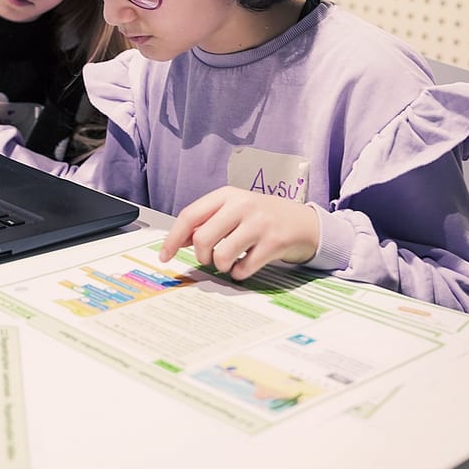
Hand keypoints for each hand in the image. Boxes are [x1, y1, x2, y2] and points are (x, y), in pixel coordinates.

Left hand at [158, 186, 319, 279]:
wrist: (303, 221)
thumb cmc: (261, 216)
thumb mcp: (233, 210)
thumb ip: (207, 221)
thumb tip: (179, 240)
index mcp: (227, 195)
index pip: (190, 215)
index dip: (173, 238)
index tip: (165, 256)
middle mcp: (241, 206)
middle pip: (203, 238)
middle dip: (201, 256)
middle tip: (209, 259)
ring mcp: (259, 224)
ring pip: (221, 255)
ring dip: (221, 266)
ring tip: (228, 262)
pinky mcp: (274, 243)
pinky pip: (243, 268)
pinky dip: (239, 273)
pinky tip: (244, 266)